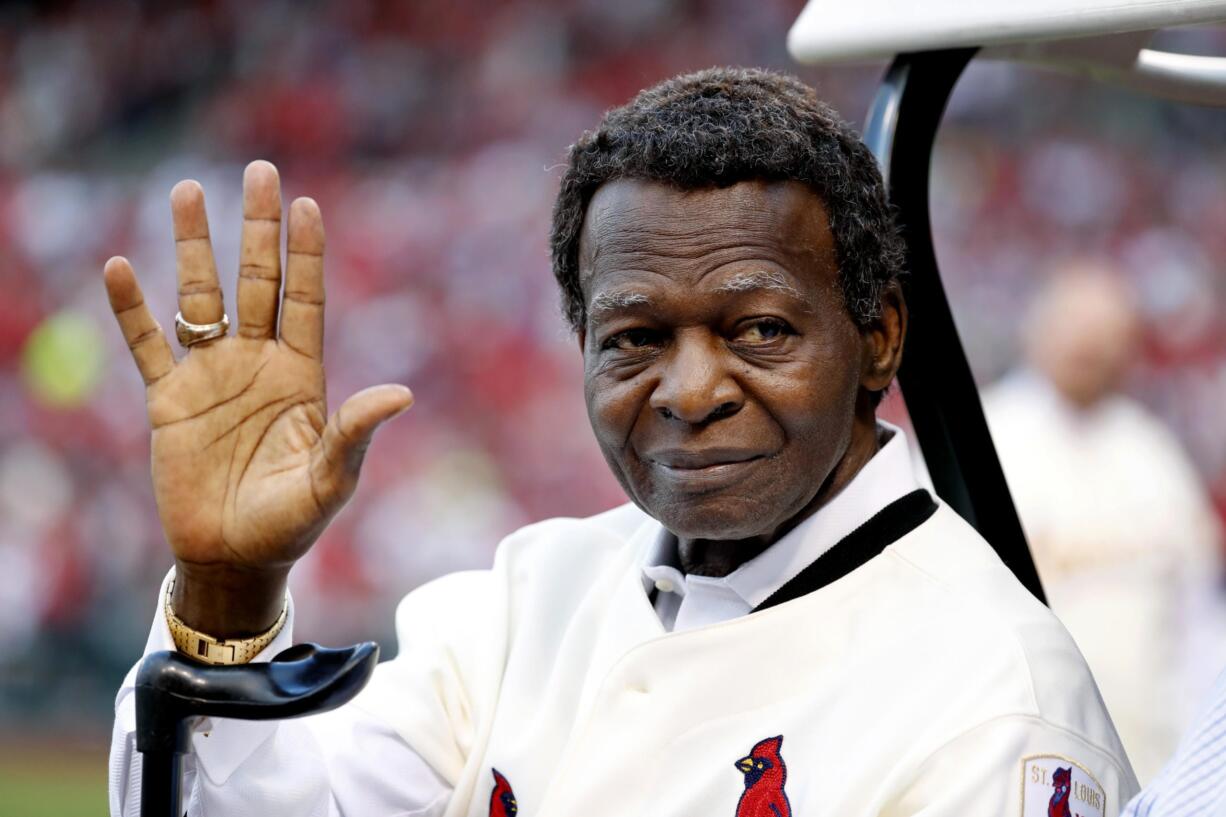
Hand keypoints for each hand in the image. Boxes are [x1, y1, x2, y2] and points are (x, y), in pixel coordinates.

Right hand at [104, 161, 412, 635]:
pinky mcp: (169, 400)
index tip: (306, 204)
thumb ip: (354, 433)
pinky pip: (147, 345)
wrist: (234, 558)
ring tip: (186, 190)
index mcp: (302, 375)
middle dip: (257, 228)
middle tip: (260, 171)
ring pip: (200, 297)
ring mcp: (211, 376)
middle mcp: (257, 363)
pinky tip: (121, 268)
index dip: (306, 253)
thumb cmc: (292, 523)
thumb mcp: (331, 480)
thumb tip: (400, 394)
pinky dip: (132, 310)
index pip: (306, 299)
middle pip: (257, 281)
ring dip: (194, 247)